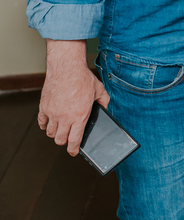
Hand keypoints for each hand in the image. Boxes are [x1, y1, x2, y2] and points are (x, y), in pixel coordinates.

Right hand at [39, 40, 108, 155]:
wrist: (67, 68)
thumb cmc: (83, 78)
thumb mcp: (100, 90)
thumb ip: (104, 102)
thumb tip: (106, 109)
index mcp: (80, 116)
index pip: (74, 140)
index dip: (73, 149)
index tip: (73, 152)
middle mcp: (65, 117)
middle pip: (60, 140)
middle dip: (64, 142)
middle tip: (68, 139)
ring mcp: (52, 113)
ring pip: (50, 133)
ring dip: (55, 134)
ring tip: (60, 129)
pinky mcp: (43, 107)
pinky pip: (41, 122)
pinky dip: (45, 125)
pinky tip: (50, 122)